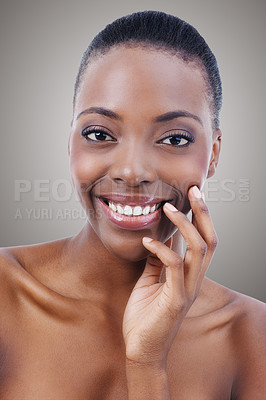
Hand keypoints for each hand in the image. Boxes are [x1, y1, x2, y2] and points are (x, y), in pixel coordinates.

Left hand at [122, 186, 217, 367]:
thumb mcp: (151, 281)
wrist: (141, 349)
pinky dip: (161, 250)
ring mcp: (187, 290)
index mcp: (189, 275)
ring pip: (198, 250)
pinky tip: (146, 241)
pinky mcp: (175, 300)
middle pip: (209, 240)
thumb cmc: (145, 315)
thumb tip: (157, 239)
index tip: (192, 194)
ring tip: (168, 209)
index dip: (200, 216)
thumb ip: (157, 261)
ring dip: (184, 226)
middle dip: (203, 213)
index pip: (203, 240)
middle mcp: (194, 280)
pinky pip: (174, 267)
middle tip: (193, 190)